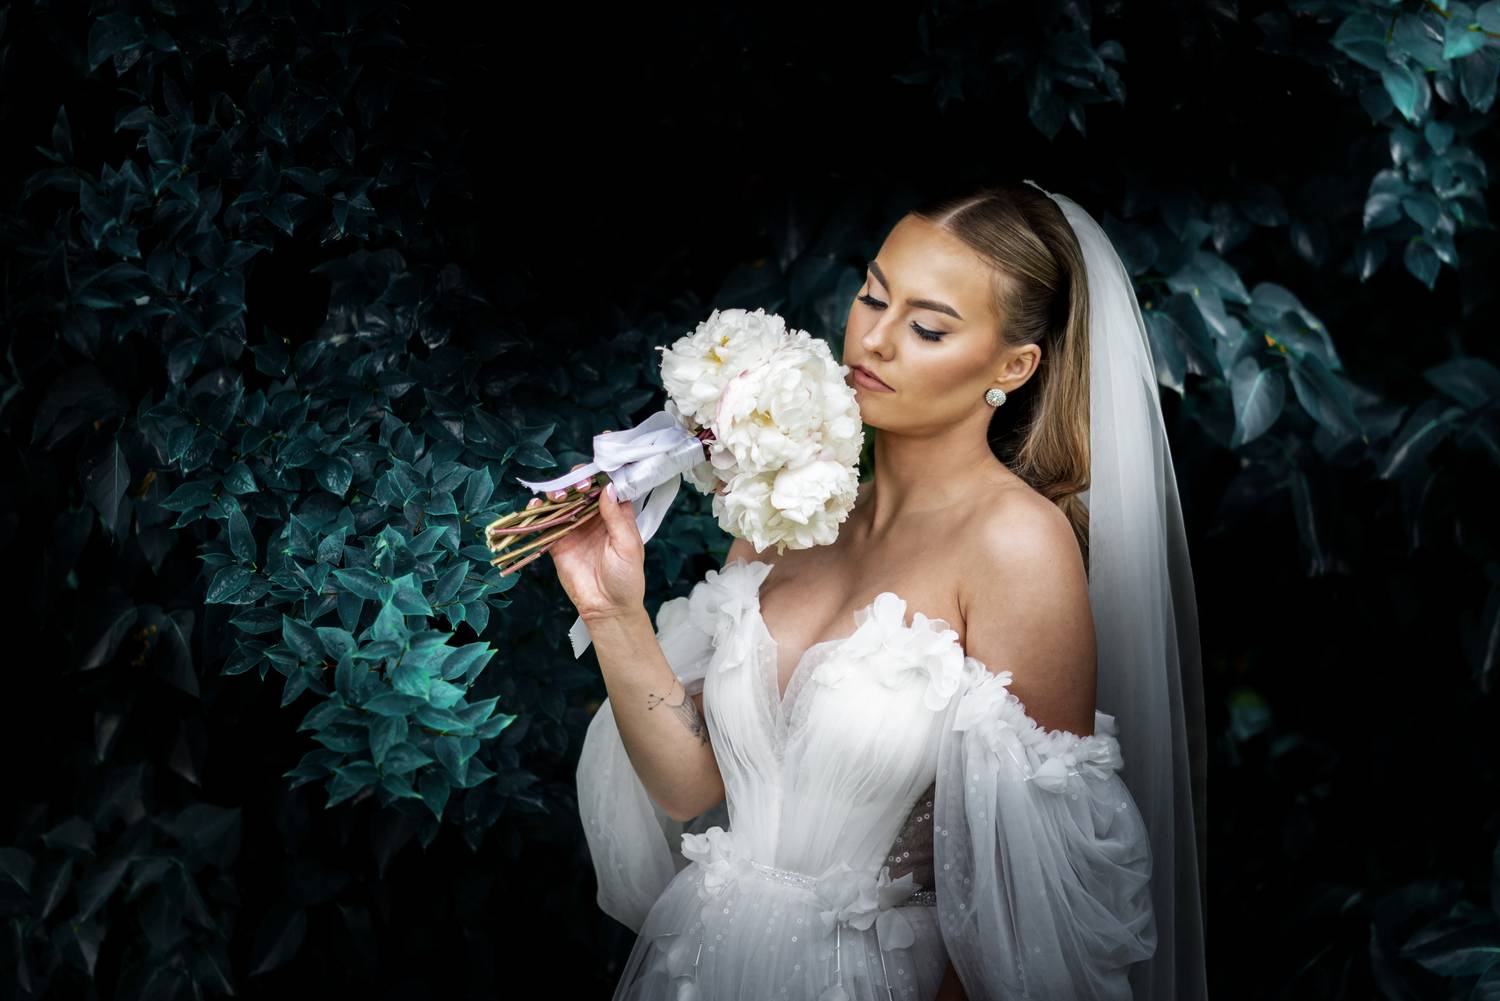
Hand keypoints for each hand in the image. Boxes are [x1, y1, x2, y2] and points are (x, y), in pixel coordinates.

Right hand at [528, 453, 644, 622]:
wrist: (607, 608)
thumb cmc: (627, 579)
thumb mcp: (628, 546)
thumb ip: (617, 518)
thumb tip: (608, 488)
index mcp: (617, 515)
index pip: (611, 486)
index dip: (606, 469)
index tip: (602, 451)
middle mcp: (595, 517)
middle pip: (583, 489)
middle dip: (579, 480)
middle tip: (579, 484)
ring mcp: (575, 528)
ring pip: (564, 502)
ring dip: (559, 493)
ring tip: (560, 496)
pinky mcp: (558, 542)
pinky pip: (546, 523)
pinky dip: (538, 512)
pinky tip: (536, 506)